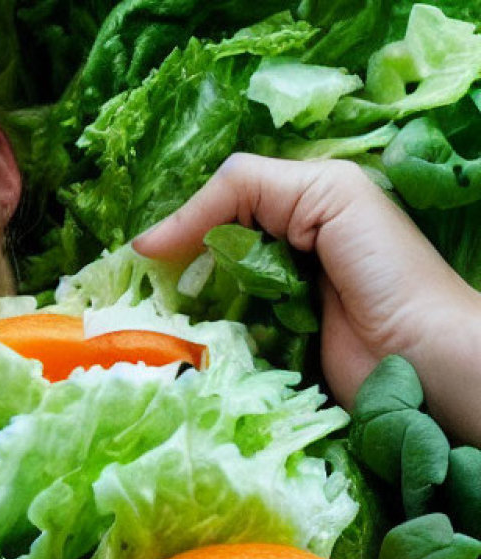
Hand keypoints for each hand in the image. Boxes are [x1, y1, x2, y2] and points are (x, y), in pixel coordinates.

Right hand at [132, 153, 480, 444]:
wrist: (423, 358)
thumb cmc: (384, 270)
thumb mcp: (324, 195)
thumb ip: (241, 190)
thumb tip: (149, 241)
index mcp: (301, 202)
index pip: (222, 198)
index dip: (184, 221)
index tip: (146, 256)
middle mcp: (284, 248)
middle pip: (208, 248)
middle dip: (178, 265)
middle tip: (145, 288)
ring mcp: (275, 301)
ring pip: (209, 294)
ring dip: (185, 305)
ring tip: (156, 318)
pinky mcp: (270, 347)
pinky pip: (221, 336)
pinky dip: (201, 338)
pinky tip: (184, 342)